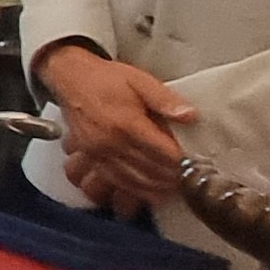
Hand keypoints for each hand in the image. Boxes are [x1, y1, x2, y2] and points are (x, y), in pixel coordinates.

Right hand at [32, 41, 197, 209]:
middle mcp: (111, 142)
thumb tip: (190, 116)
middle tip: (191, 179)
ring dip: (156, 187)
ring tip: (175, 188)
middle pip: (150, 169)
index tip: (198, 165)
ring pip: (134, 180)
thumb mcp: (140, 80)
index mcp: (127, 123)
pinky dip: (135, 189)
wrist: (70, 78)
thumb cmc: (106, 78)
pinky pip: (115, 179)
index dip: (183, 162)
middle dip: (173, 177)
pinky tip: (149, 191)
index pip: (163, 152)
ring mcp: (98, 152)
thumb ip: (165, 99)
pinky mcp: (91, 156)